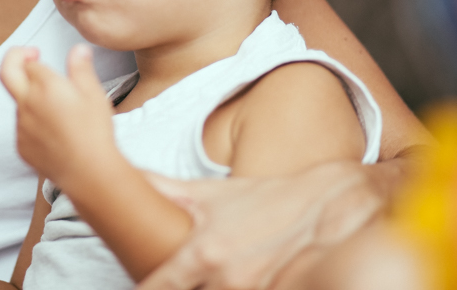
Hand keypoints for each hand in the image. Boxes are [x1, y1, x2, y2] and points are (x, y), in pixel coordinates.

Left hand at [0, 44, 117, 190]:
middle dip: (13, 59)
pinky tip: (55, 131)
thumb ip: (81, 67)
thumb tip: (77, 49)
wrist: (88, 172)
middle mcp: (27, 103)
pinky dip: (33, 122)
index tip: (39, 56)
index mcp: (45, 86)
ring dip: (30, 98)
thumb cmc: (93, 132)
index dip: (34, 58)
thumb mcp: (93, 94)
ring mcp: (22, 126)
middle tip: (28, 58)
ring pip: (19, 103)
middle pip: (7, 73)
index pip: (29, 63)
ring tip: (58, 110)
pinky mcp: (22, 146)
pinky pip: (22, 127)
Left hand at [136, 161, 384, 289]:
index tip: (137, 288)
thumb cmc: (265, 199)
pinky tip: (234, 283)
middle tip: (172, 282)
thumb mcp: (211, 194)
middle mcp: (227, 280)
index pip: (156, 288)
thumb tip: (130, 178)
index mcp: (203, 253)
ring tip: (209, 280)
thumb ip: (166, 191)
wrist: (326, 204)